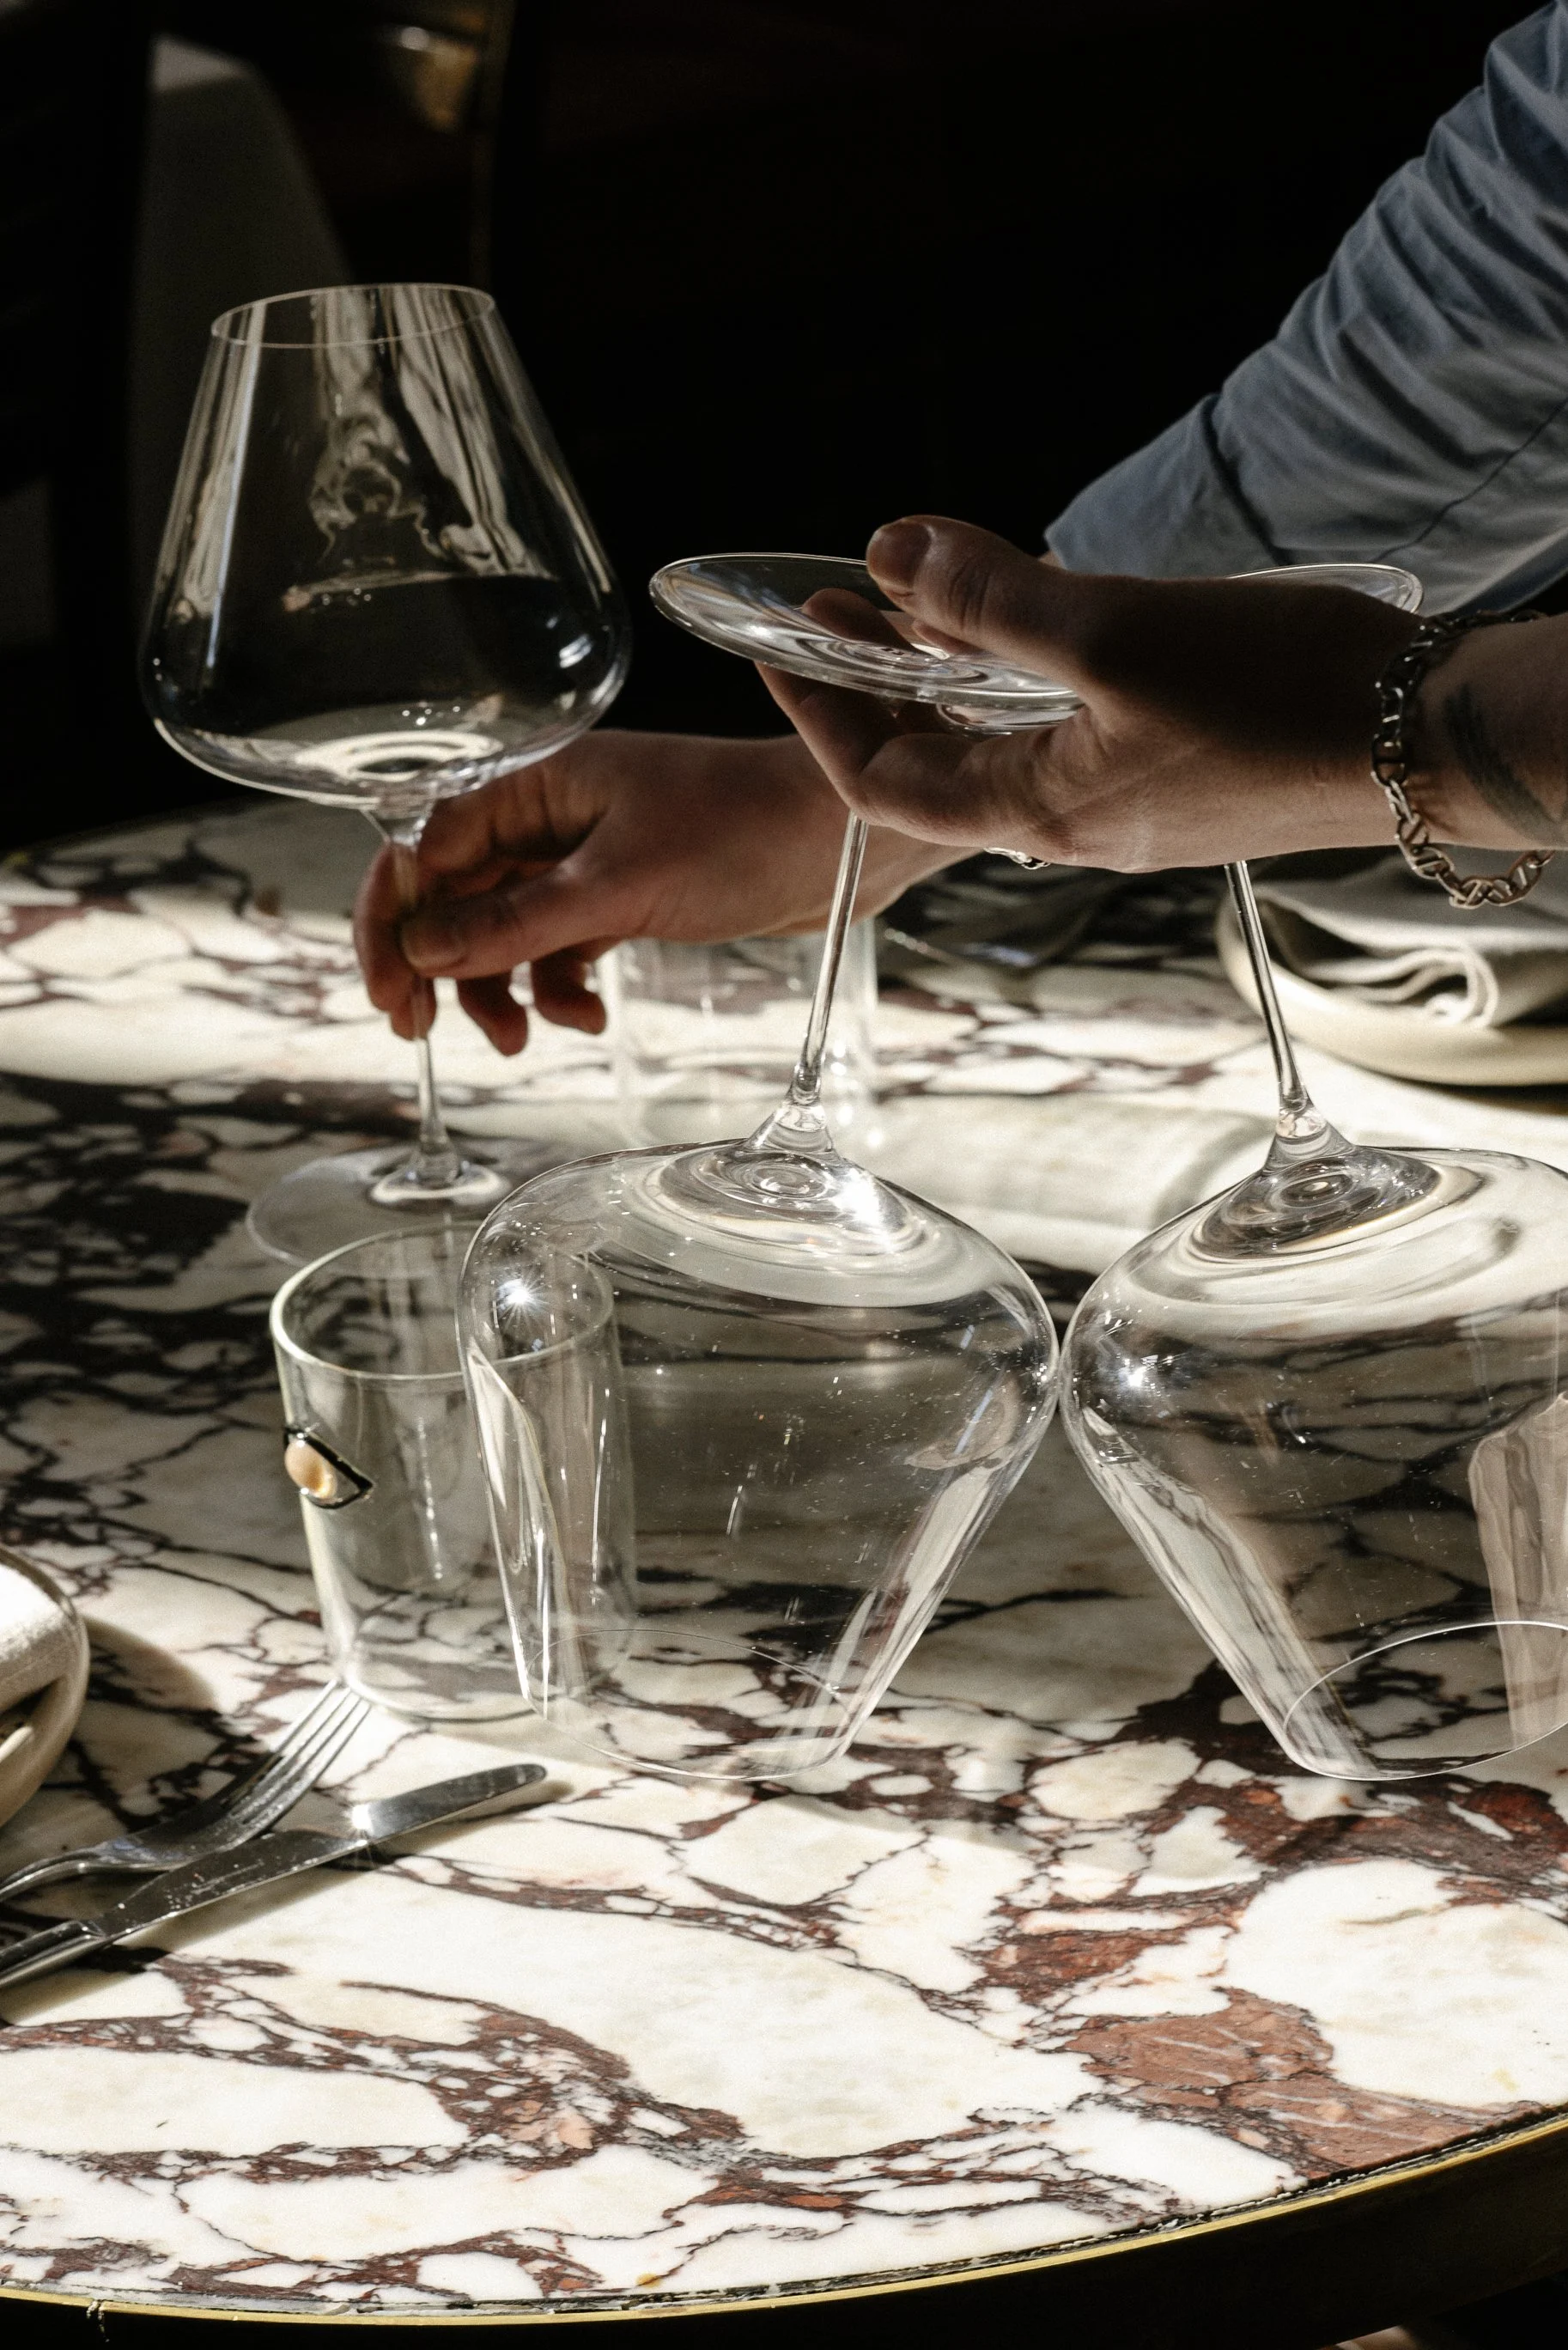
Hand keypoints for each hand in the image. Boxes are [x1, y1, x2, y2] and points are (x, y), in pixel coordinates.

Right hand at [354, 729, 949, 1053]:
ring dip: (497, 989)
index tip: (390, 989)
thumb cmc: (744, 829)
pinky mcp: (622, 899)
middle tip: (419, 1032)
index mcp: (536, 783)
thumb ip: (517, 922)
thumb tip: (425, 952)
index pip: (426, 847)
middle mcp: (551, 816)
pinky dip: (559, 989)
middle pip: (454, 895)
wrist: (844, 837)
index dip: (396, 919)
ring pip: (503, 932)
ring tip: (519, 1040)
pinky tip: (589, 1015)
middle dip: (436, 965)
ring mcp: (585, 860)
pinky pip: (557, 950)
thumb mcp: (619, 885)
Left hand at [760, 516, 1422, 870]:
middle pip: (937, 762)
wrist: (1433, 739)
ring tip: (926, 597)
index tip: (780, 641)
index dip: (818, 712)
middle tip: (840, 601)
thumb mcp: (1115, 631)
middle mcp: (1075, 826)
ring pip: (1006, 742)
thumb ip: (992, 599)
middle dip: (878, 681)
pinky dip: (1029, 681)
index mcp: (1039, 811)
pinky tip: (1040, 626)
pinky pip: (1071, 734)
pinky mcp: (1181, 780)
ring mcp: (1131, 808)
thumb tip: (888, 553)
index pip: (880, 781)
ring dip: (955, 673)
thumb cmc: (1281, 697)